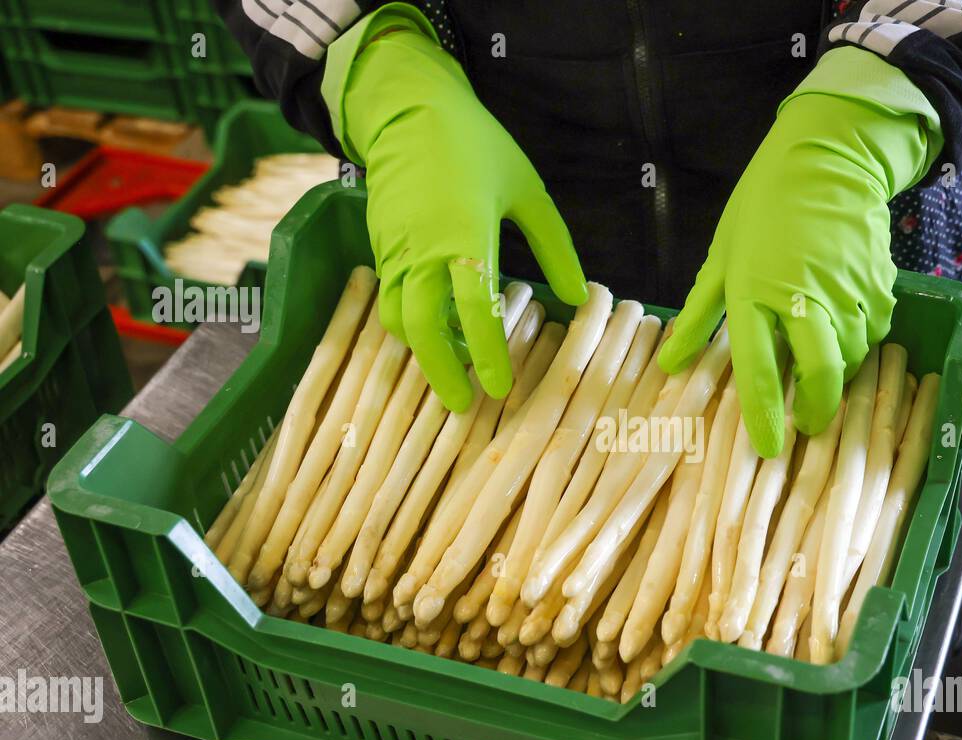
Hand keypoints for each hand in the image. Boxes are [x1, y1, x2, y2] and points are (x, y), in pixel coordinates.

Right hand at [340, 28, 585, 409]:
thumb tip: (578, 297)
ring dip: (424, 351)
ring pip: (398, 318)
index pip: (474, 308)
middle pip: (420, 328)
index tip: (499, 389)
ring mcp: (394, 250)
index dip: (487, 354)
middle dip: (440, 372)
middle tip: (465, 405)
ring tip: (456, 370)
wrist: (407, 109)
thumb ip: (554, 248)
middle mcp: (421, 250)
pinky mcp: (381, 247)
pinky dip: (411, 324)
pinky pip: (391, 298)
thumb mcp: (528, 191)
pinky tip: (439, 332)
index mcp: (464, 235)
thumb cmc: (476, 146)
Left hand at [659, 89, 927, 456]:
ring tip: (821, 371)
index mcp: (755, 294)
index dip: (765, 416)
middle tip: (807, 426)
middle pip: (821, 376)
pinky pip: (874, 332)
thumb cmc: (762, 207)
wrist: (826, 159)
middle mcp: (805, 299)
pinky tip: (843, 332)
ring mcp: (847, 293)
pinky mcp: (879, 285)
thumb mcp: (721, 257)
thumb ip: (699, 315)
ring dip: (839, 376)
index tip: (769, 448)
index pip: (759, 370)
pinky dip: (860, 344)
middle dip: (817, 411)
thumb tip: (671, 364)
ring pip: (852, 358)